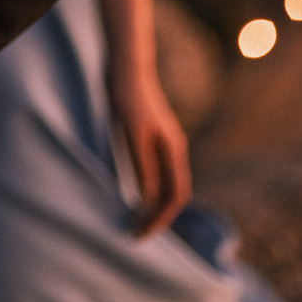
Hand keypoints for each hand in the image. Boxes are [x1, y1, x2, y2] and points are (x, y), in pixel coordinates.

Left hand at [108, 65, 191, 235]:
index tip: (141, 235)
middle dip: (159, 217)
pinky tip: (132, 194)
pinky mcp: (152, 136)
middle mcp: (173, 149)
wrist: (126, 66)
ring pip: (166, 183)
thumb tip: (148, 199)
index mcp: (172, 151)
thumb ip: (142, 165)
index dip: (159, 219)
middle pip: (174, 194)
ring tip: (135, 220)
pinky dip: (149, 189)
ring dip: (154, 205)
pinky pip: (157, 172)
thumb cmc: (128, 98)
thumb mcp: (132, 133)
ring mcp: (164, 142)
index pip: (174, 197)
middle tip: (137, 234)